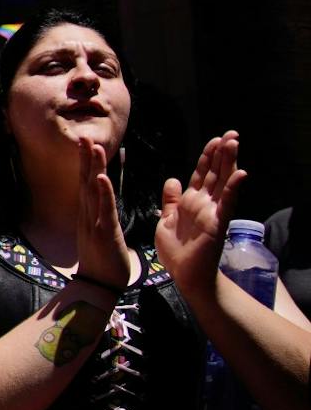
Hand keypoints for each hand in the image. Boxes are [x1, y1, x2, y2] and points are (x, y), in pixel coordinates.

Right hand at [75, 138, 131, 292]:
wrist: (99, 286)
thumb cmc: (103, 261)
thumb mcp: (101, 234)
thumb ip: (101, 216)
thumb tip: (103, 204)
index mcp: (89, 214)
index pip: (88, 183)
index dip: (88, 163)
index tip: (88, 143)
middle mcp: (88, 214)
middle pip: (86, 181)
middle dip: (85, 158)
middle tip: (83, 135)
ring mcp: (94, 222)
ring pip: (93, 190)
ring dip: (93, 167)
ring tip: (92, 146)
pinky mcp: (104, 232)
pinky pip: (104, 209)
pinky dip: (102, 192)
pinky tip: (101, 177)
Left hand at [158, 132, 246, 294]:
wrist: (185, 276)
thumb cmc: (177, 251)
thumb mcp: (166, 220)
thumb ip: (170, 200)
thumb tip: (173, 179)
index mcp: (191, 202)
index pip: (201, 174)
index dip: (207, 157)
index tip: (214, 140)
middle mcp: (205, 204)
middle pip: (215, 173)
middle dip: (222, 153)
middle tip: (231, 133)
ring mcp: (213, 212)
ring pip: (223, 182)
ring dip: (229, 162)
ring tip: (234, 143)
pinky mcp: (217, 224)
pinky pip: (227, 204)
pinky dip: (233, 189)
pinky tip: (241, 174)